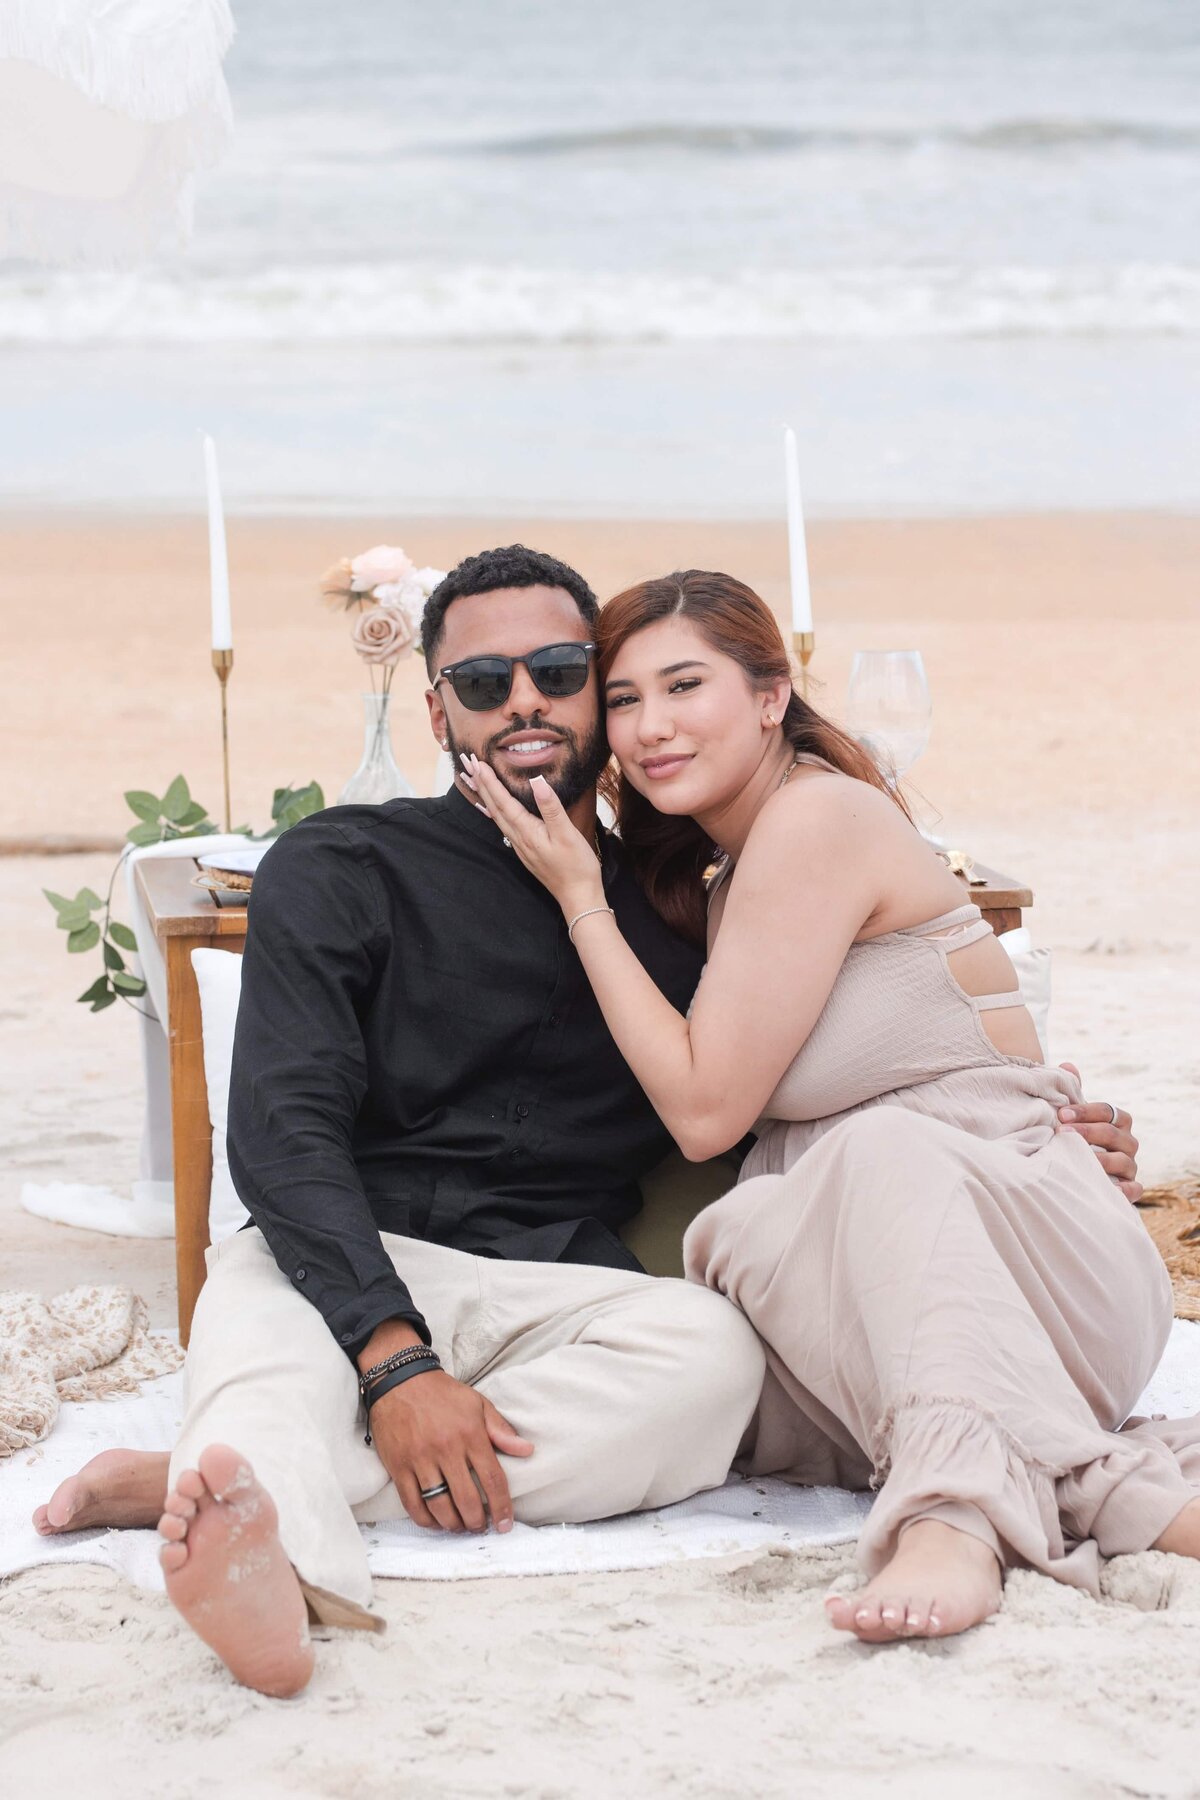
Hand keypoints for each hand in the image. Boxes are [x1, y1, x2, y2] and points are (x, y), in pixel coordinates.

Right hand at [367, 1367, 533, 1532]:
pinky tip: (435, 1522)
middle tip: (480, 1527)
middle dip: (477, 1522)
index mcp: (470, 1434)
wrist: (400, 1380)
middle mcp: (446, 1449)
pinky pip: (412, 1504)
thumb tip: (527, 1451)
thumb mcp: (477, 1404)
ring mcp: (420, 1459)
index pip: (493, 1479)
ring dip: (453, 1525)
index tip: (505, 1525)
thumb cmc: (442, 1394)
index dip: (501, 1507)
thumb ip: (501, 1430)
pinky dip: (425, 1520)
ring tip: (460, 1527)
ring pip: (440, 1506)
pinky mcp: (398, 1466)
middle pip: (467, 1500)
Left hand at [467, 756, 603, 914]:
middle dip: (481, 786)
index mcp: (527, 832)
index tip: (478, 763)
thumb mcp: (567, 834)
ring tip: (474, 782)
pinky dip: (494, 813)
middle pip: (494, 808)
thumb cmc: (577, 866)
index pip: (503, 802)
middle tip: (468, 765)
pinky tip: (491, 810)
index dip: (490, 782)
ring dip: (485, 798)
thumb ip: (551, 807)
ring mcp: (521, 846)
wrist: (578, 895)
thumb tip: (537, 781)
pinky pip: (503, 827)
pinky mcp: (526, 850)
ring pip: (497, 817)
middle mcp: (519, 839)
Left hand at [1056, 1063, 1141, 1202]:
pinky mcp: (1130, 1188)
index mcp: (1117, 1122)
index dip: (1086, 1111)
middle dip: (1088, 1132)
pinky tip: (1108, 1188)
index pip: (1108, 1111)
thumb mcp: (1074, 1117)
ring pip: (1124, 1161)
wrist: (1079, 1173)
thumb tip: (1068, 1065)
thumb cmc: (1076, 1139)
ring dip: (1100, 1159)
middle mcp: (1127, 1143)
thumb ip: (1073, 1093)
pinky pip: (1134, 1189)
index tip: (1061, 1114)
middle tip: (1062, 1133)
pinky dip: (1124, 1190)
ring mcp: (1130, 1166)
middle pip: (1114, 1134)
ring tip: (1075, 1159)